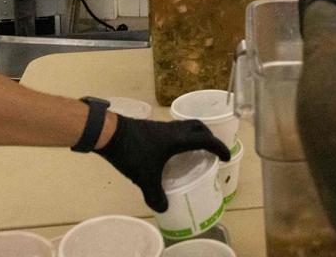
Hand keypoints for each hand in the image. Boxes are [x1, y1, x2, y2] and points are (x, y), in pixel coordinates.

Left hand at [97, 116, 229, 212]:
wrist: (109, 133)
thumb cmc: (132, 153)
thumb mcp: (144, 177)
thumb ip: (155, 195)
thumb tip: (164, 208)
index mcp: (178, 140)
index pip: (206, 140)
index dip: (219, 148)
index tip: (226, 157)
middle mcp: (174, 130)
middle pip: (198, 126)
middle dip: (208, 136)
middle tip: (211, 150)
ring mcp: (162, 127)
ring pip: (185, 126)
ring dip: (194, 135)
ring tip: (193, 150)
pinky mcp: (152, 128)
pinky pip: (174, 130)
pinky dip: (180, 137)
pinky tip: (171, 152)